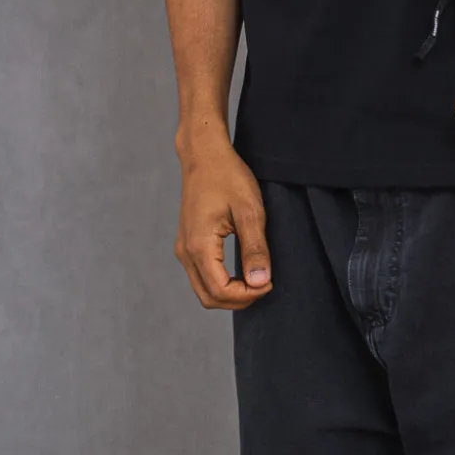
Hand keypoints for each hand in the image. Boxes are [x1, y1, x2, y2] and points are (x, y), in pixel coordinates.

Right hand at [174, 135, 272, 308]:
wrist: (204, 155)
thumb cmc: (228, 177)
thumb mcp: (250, 211)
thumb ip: (255, 249)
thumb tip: (260, 282)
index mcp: (199, 246)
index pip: (221, 291)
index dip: (248, 295)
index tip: (270, 281)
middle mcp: (186, 252)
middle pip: (209, 298)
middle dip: (239, 300)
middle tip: (265, 283)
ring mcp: (184, 249)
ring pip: (203, 290)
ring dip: (230, 294)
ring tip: (256, 279)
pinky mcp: (187, 244)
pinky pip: (201, 277)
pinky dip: (221, 283)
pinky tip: (241, 272)